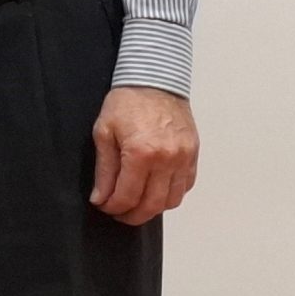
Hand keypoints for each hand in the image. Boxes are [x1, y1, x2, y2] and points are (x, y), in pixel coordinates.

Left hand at [92, 87, 198, 224]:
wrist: (156, 79)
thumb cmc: (128, 101)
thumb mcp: (105, 132)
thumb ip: (104, 170)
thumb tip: (101, 198)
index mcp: (141, 153)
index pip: (126, 197)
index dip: (112, 207)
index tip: (103, 205)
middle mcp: (166, 159)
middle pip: (151, 205)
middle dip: (131, 215)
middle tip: (119, 213)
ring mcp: (183, 157)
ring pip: (171, 200)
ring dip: (153, 208)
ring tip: (138, 203)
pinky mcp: (193, 153)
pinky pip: (186, 185)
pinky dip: (171, 194)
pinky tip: (157, 189)